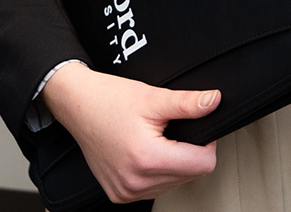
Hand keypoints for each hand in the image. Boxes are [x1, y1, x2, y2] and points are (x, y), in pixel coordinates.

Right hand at [41, 61, 220, 202]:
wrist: (76, 105)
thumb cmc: (108, 100)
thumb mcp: (152, 97)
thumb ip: (187, 103)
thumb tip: (214, 102)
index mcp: (147, 158)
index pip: (203, 164)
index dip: (206, 142)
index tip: (195, 127)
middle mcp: (136, 182)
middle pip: (190, 175)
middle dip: (188, 151)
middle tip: (169, 129)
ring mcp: (126, 191)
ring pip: (174, 184)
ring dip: (173, 163)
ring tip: (154, 139)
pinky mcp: (120, 194)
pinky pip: (155, 189)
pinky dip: (157, 172)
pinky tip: (144, 152)